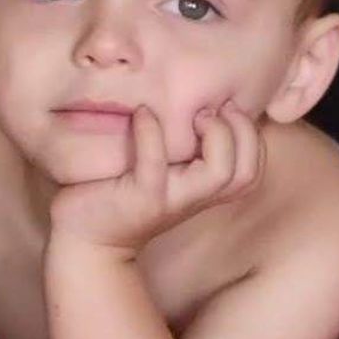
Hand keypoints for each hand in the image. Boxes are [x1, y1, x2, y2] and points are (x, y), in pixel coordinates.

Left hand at [49, 102, 264, 257]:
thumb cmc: (119, 194)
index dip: (250, 136)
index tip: (224, 108)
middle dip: (242, 133)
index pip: (252, 169)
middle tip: (212, 109)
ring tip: (194, 114)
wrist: (87, 240)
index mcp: (202, 190)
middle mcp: (193, 198)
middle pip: (246, 173)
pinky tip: (142, 113)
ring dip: (217, 135)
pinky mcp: (141, 197)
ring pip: (220, 174)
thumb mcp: (157, 169)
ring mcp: (170, 200)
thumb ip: (180, 148)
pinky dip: (152, 133)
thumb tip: (193, 99)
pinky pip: (155, 163)